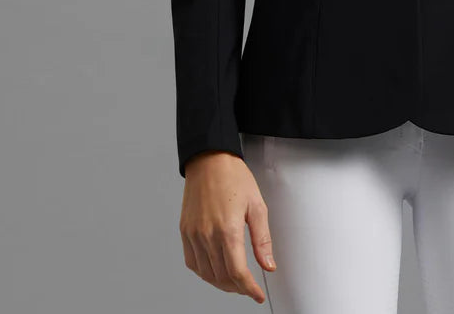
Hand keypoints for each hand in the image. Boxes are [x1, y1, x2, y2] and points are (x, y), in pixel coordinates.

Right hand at [179, 151, 276, 303]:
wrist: (209, 159)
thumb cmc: (233, 176)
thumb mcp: (257, 205)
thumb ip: (262, 239)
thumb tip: (268, 265)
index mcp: (227, 229)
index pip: (237, 273)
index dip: (249, 289)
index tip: (257, 294)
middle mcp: (207, 235)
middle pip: (221, 277)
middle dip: (238, 288)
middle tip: (249, 286)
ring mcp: (193, 234)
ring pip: (206, 274)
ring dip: (221, 283)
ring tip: (235, 281)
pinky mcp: (185, 231)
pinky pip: (192, 262)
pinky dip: (204, 272)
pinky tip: (214, 269)